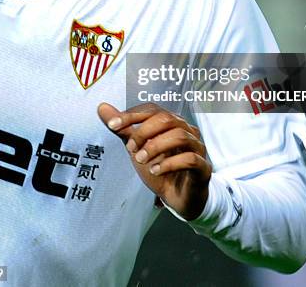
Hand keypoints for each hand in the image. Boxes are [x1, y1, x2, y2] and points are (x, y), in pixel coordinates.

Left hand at [97, 102, 211, 219]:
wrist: (178, 198)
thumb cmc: (160, 167)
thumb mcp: (137, 148)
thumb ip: (123, 128)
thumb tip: (102, 107)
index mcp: (171, 122)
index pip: (152, 109)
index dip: (132, 115)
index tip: (113, 125)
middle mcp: (187, 130)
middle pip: (167, 118)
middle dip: (144, 132)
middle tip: (130, 149)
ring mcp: (197, 148)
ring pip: (179, 136)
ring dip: (155, 147)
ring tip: (140, 160)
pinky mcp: (203, 167)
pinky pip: (190, 159)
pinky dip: (169, 164)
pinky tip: (155, 171)